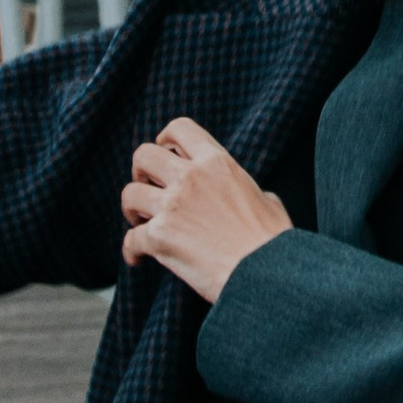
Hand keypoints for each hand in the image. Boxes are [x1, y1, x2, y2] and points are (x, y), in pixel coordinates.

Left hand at [120, 117, 292, 302]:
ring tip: (142, 222)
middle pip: (143, 155)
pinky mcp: (159, 237)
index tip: (166, 155)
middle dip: (141, 172)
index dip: (166, 140)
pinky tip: (138, 259)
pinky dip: (131, 251)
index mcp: (217, 162)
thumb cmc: (273, 242)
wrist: (267, 274)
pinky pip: (129, 239)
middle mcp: (190, 177)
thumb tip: (251, 197)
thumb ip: (248, 191)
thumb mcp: (267, 202)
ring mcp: (172, 206)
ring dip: (132, 209)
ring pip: (129, 194)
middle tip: (151, 190)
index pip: (179, 128)